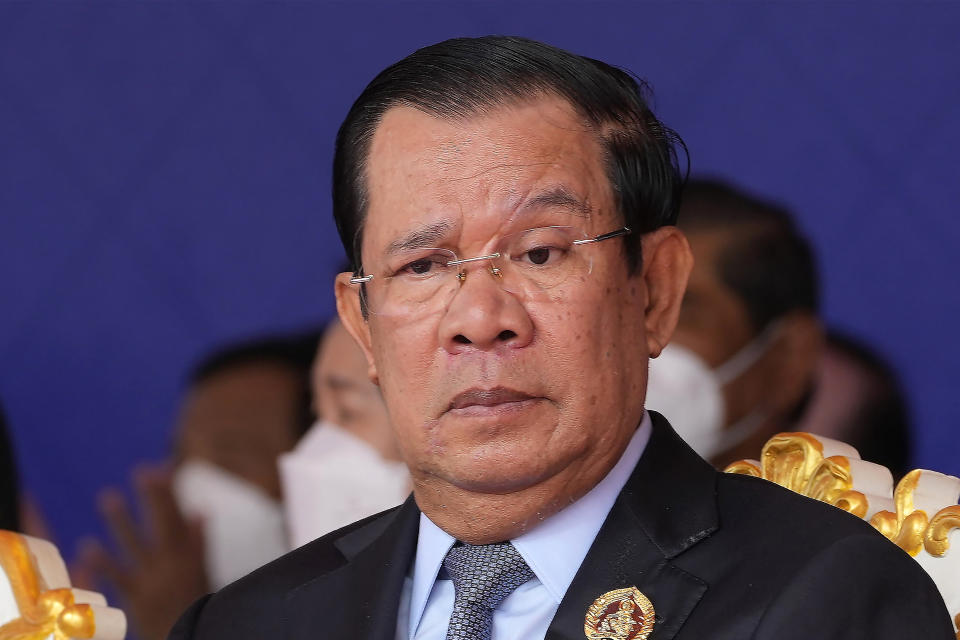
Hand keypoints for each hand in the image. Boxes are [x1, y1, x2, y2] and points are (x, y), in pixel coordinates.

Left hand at [75, 464, 208, 639]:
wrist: (189, 637)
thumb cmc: (198, 605)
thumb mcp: (205, 572)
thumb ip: (199, 542)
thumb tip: (200, 511)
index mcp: (191, 556)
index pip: (181, 516)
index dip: (171, 492)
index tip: (163, 468)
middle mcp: (173, 563)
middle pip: (164, 524)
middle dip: (155, 497)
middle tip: (143, 471)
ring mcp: (154, 579)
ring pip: (137, 544)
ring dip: (123, 520)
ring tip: (109, 497)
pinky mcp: (137, 596)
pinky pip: (118, 577)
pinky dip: (103, 562)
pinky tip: (88, 546)